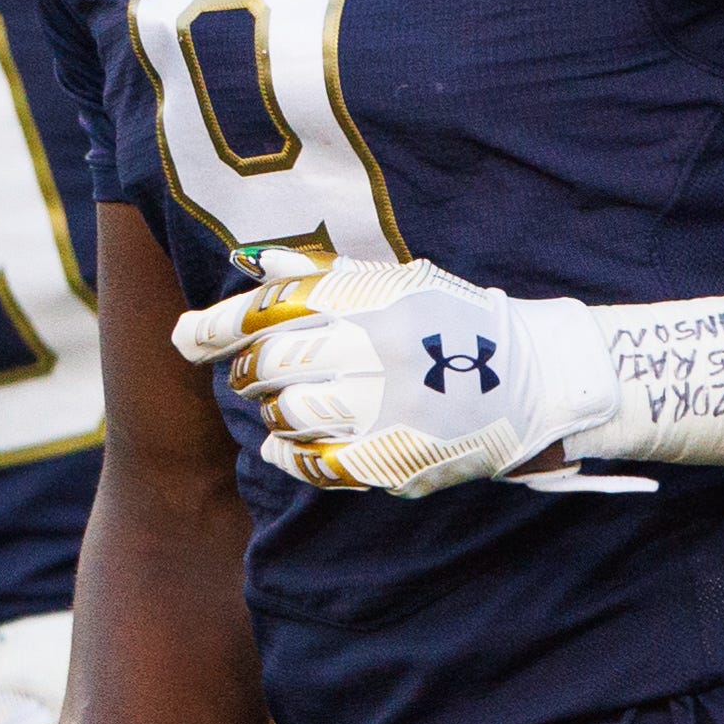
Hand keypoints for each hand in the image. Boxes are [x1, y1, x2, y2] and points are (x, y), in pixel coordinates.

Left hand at [176, 247, 620, 496]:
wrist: (536, 376)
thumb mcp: (395, 282)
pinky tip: (280, 445)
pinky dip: (287, 454)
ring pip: (288, 413)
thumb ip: (321, 273)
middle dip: (247, 370)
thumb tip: (254, 261)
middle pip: (272, 363)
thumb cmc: (453, 322)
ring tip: (280, 405)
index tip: (188, 337)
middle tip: (248, 374)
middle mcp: (377, 350)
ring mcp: (388, 406)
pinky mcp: (398, 456)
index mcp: (374, 301)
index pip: (272, 309)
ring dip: (271, 412)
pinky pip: (316, 462)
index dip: (219, 325)